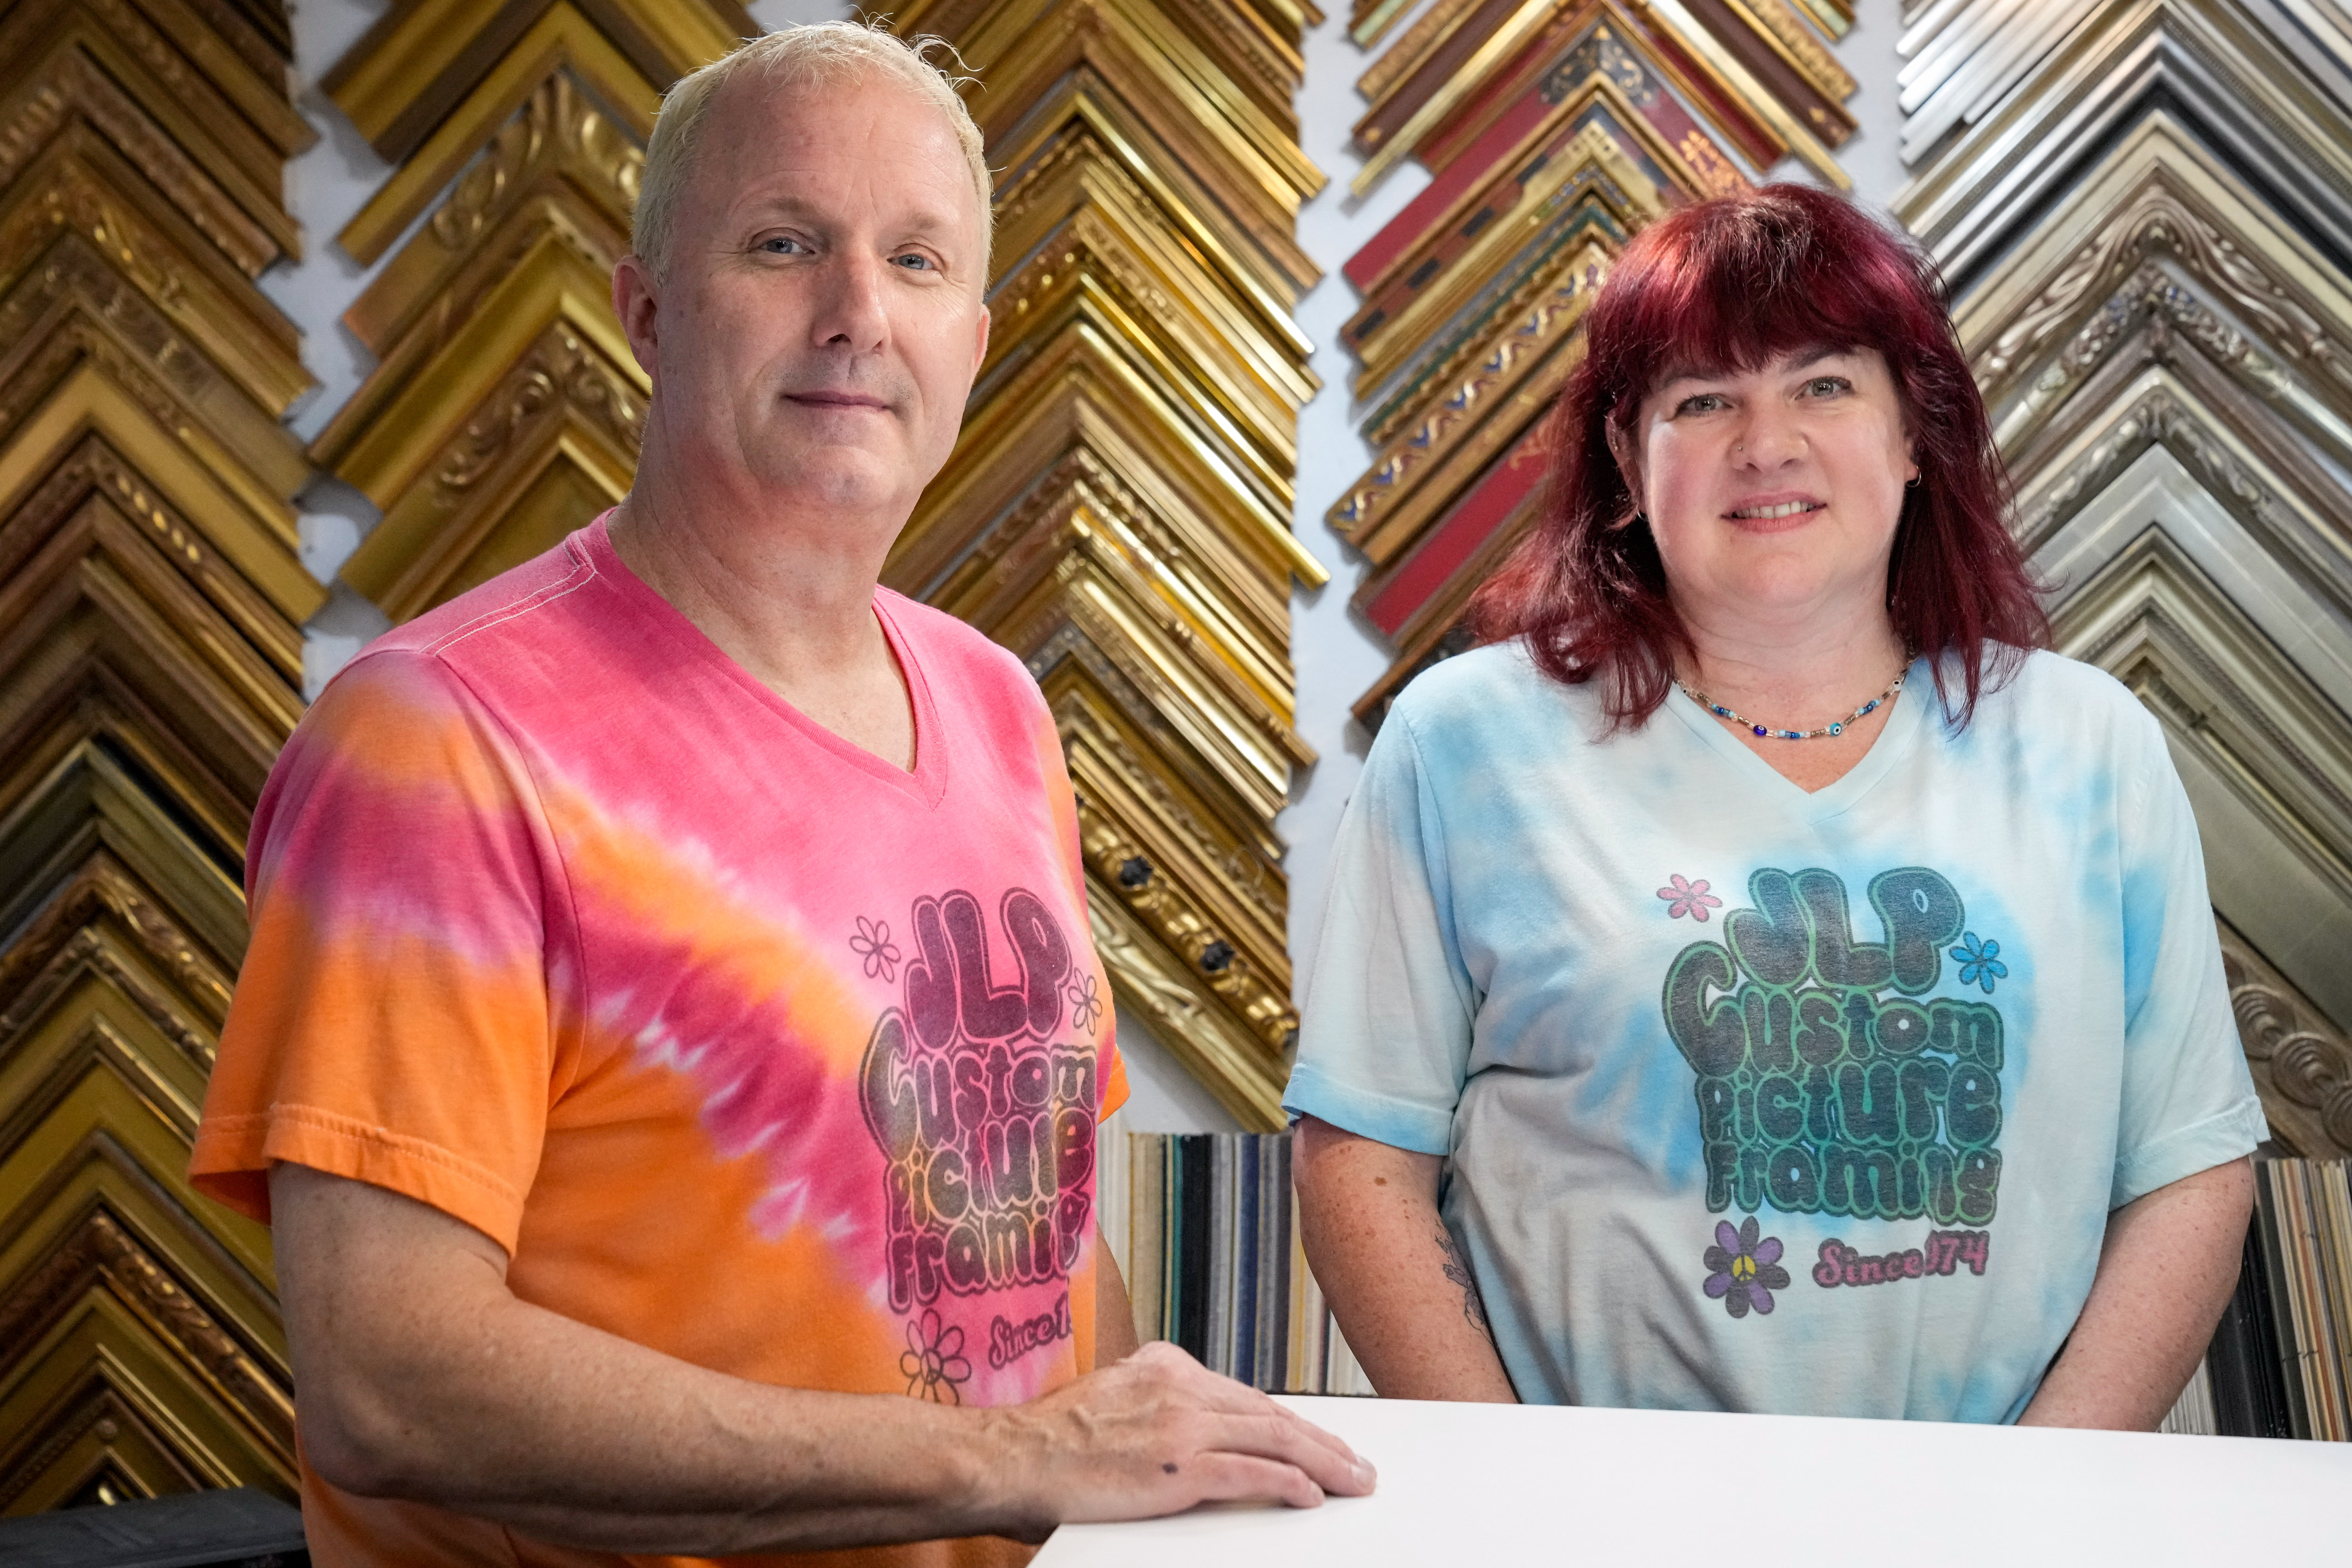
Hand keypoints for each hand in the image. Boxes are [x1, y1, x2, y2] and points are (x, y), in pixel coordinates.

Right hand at [978, 1342, 1375, 1537]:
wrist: (1010, 1458)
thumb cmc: (1049, 1442)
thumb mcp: (1108, 1396)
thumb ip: (1151, 1402)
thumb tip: (1184, 1423)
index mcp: (1163, 1366)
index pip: (1243, 1394)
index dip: (1288, 1419)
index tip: (1316, 1434)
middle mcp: (1178, 1386)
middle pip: (1269, 1413)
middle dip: (1320, 1437)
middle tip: (1355, 1460)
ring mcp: (1180, 1425)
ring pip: (1273, 1438)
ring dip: (1322, 1460)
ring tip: (1353, 1478)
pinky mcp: (1177, 1467)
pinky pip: (1250, 1474)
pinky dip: (1288, 1482)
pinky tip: (1311, 1494)